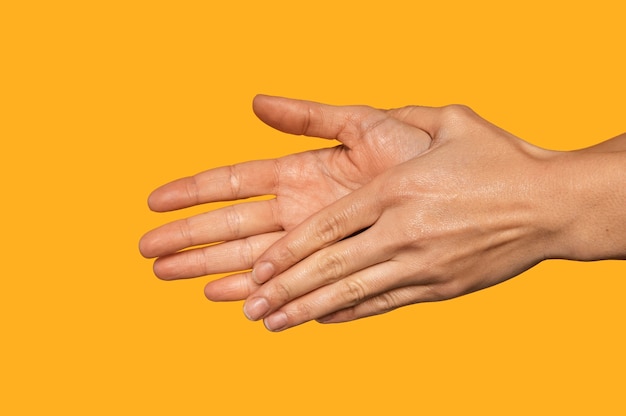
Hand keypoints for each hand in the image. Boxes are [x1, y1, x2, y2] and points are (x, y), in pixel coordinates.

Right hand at [139, 95, 431, 299]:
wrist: (462, 191)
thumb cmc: (416, 154)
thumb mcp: (363, 126)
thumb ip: (310, 117)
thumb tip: (255, 100)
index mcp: (300, 172)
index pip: (234, 182)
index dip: (193, 191)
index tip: (154, 200)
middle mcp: (299, 208)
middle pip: (229, 225)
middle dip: (187, 236)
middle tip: (145, 249)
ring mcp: (313, 240)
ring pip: (248, 256)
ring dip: (207, 266)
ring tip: (167, 275)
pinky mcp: (332, 267)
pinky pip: (286, 282)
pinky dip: (253, 290)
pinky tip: (223, 297)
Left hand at [243, 104, 579, 330]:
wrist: (552, 204)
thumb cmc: (499, 159)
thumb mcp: (449, 119)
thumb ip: (398, 115)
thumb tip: (355, 115)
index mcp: (397, 188)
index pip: (328, 226)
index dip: (288, 251)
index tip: (259, 269)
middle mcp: (403, 231)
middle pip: (330, 266)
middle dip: (284, 288)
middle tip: (250, 307)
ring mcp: (421, 264)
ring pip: (352, 292)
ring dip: (306, 310)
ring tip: (271, 323)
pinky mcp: (440, 287)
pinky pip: (384, 304)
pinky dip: (350, 313)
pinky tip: (322, 320)